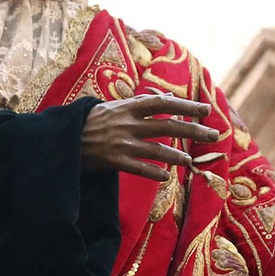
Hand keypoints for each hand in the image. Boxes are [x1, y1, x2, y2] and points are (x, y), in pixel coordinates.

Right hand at [79, 94, 222, 181]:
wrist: (60, 138)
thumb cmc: (89, 121)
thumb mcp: (113, 107)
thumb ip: (139, 104)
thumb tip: (166, 98)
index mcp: (127, 107)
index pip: (163, 103)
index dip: (185, 105)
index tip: (205, 109)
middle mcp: (127, 123)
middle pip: (167, 126)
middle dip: (193, 130)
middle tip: (214, 134)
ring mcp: (121, 142)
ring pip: (157, 150)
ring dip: (176, 156)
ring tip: (189, 162)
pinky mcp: (113, 161)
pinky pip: (140, 168)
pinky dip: (154, 172)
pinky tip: (166, 177)